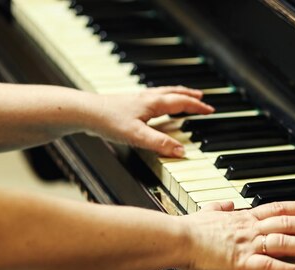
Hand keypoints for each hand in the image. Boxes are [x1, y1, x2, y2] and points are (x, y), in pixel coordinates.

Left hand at [88, 86, 213, 156]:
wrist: (84, 112)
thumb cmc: (108, 121)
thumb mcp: (137, 136)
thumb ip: (160, 144)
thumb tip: (181, 151)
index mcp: (153, 103)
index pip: (181, 102)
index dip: (197, 106)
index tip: (209, 110)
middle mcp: (147, 98)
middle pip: (174, 93)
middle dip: (189, 96)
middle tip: (201, 97)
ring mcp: (137, 99)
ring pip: (163, 93)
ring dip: (177, 94)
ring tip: (184, 97)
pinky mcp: (128, 104)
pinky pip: (152, 98)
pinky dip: (162, 99)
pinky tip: (155, 106)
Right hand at [179, 201, 294, 269]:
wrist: (176, 237)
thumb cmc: (188, 227)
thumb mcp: (206, 211)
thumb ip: (220, 207)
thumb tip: (228, 203)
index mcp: (242, 217)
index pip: (277, 208)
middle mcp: (249, 228)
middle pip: (287, 222)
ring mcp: (246, 244)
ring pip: (282, 241)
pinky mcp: (240, 261)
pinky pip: (267, 264)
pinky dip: (286, 268)